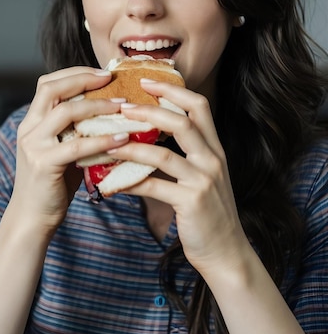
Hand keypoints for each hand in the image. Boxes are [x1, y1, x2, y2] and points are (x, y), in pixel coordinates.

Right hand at [11, 67, 128, 233]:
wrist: (33, 216)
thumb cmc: (54, 181)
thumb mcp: (62, 147)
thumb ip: (76, 128)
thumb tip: (112, 109)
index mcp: (32, 121)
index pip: (47, 83)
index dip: (75, 73)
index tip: (102, 73)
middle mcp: (29, 128)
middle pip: (52, 88)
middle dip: (83, 79)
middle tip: (111, 79)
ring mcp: (34, 145)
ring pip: (66, 112)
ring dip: (98, 106)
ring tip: (122, 106)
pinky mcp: (45, 164)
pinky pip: (78, 145)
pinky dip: (103, 139)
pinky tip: (123, 137)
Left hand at [108, 79, 248, 276]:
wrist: (226, 253)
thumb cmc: (207, 213)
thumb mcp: (202, 177)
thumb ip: (182, 156)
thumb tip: (144, 139)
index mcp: (214, 149)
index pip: (199, 106)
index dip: (174, 90)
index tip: (147, 81)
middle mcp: (212, 159)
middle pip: (184, 121)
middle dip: (151, 109)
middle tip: (123, 105)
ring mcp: (204, 181)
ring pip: (163, 154)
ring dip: (132, 146)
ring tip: (108, 140)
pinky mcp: (192, 203)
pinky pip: (154, 187)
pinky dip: (130, 182)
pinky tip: (111, 181)